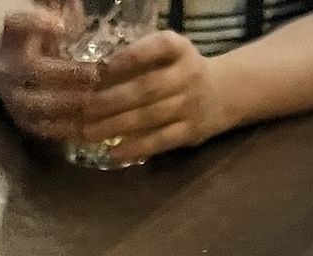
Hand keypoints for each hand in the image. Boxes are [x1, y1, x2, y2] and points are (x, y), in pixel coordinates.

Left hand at [79, 31, 229, 160]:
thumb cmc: (183, 72)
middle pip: (148, 88)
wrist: (225, 92)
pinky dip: (136, 147)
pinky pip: (160, 141)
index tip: (106, 66)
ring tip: (90, 133)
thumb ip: (143, 62)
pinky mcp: (190, 131)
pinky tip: (115, 152)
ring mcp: (190, 105)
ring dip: (117, 126)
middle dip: (114, 99)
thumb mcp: (171, 57)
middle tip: (87, 109)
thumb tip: (97, 79)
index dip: (134, 55)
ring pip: (150, 117)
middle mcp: (187, 75)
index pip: (160, 46)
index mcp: (181, 50)